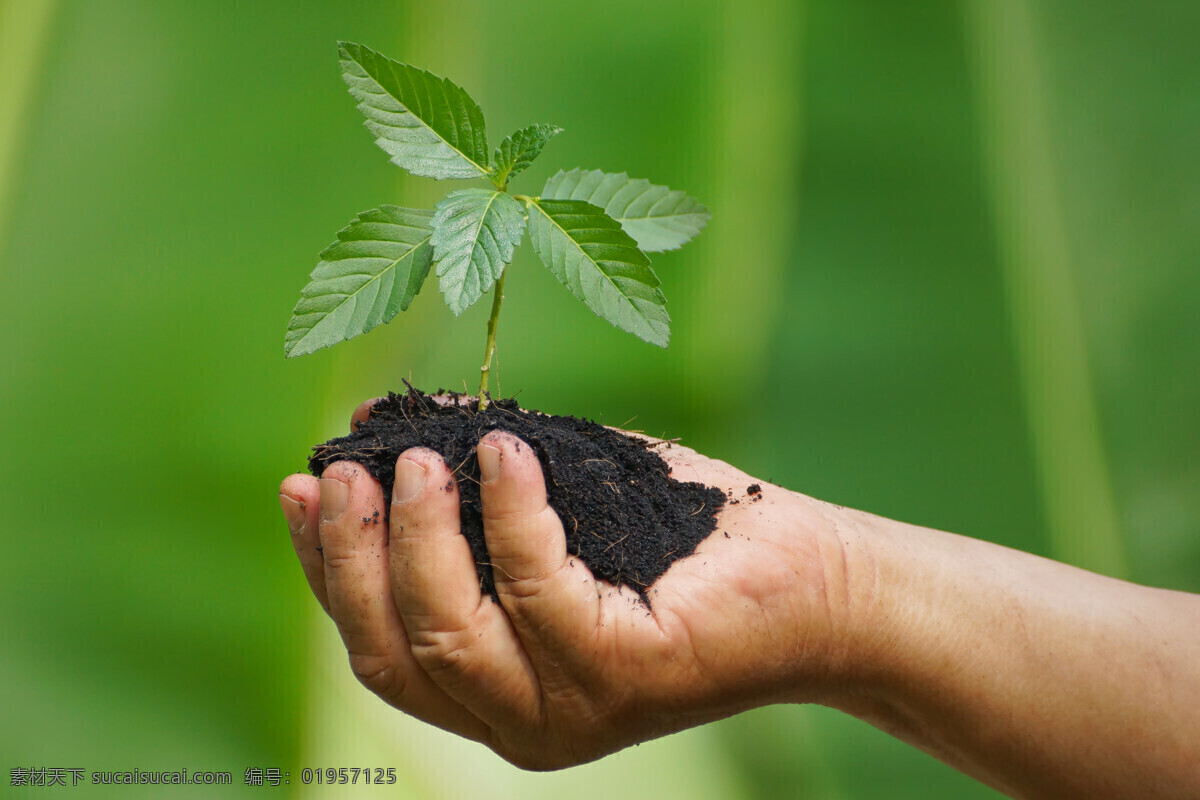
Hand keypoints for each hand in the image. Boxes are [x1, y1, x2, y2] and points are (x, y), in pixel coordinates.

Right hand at [278, 398, 853, 768]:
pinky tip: (509, 452)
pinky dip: (512, 511)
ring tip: (418, 457)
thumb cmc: (681, 544)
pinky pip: (538, 587)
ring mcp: (573, 708)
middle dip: (355, 554)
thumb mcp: (557, 511)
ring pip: (449, 632)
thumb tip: (389, 430)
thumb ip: (474, 492)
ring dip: (417, 536)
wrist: (810, 581)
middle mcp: (523, 719)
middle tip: (351, 466)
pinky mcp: (625, 673)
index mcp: (497, 690)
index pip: (380, 646)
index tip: (301, 487)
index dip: (326, 570)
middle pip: (394, 650)